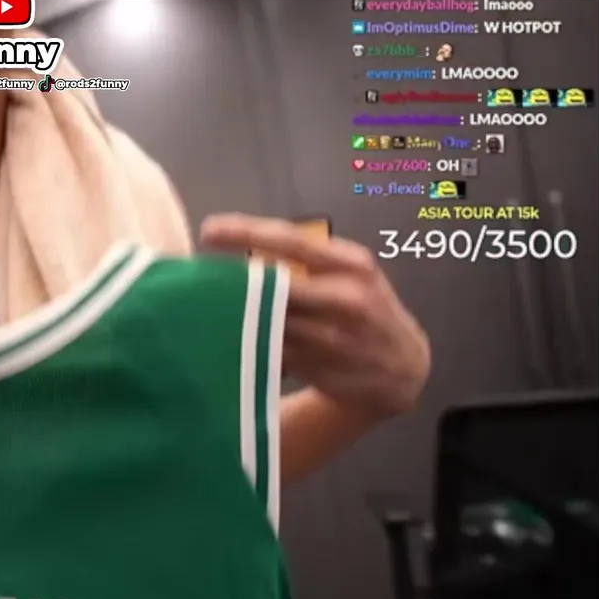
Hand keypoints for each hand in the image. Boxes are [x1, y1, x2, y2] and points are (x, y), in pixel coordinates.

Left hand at [200, 214, 430, 419]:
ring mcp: (332, 338)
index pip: (291, 241)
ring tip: (201, 308)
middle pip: (273, 286)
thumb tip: (244, 251)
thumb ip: (308, 262)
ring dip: (232, 317)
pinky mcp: (318, 368)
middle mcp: (345, 298)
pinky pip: (270, 354)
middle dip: (233, 283)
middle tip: (195, 277)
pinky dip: (246, 347)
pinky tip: (225, 340)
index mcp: (351, 265)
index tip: (208, 230)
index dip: (245, 232)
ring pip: (267, 323)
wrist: (403, 367)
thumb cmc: (364, 308)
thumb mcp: (352, 274)